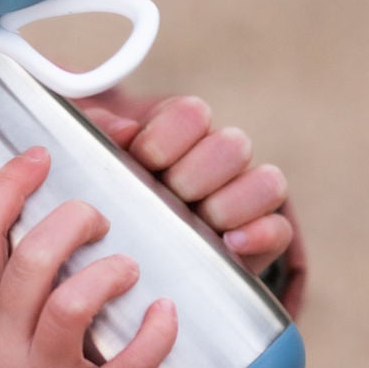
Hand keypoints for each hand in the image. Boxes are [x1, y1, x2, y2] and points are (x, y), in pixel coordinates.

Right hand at [0, 148, 177, 367]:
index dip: (10, 186)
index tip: (39, 155)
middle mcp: (1, 345)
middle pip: (33, 259)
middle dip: (72, 220)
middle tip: (97, 216)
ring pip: (75, 304)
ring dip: (110, 272)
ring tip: (127, 267)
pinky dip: (153, 336)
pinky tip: (167, 313)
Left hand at [81, 96, 292, 276]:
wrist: (120, 253)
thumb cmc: (106, 198)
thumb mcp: (89, 163)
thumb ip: (94, 134)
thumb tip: (122, 130)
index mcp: (179, 135)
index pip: (193, 114)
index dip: (166, 137)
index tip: (142, 159)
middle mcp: (217, 161)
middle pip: (233, 146)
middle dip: (195, 175)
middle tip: (168, 196)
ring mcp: (242, 200)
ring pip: (267, 182)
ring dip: (229, 204)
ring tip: (199, 222)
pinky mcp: (258, 241)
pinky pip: (278, 229)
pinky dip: (260, 234)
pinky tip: (230, 244)